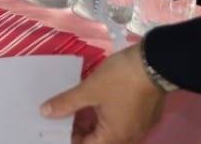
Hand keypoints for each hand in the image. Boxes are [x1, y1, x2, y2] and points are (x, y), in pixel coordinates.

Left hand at [40, 44, 166, 142]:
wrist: (154, 64)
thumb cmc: (120, 80)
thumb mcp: (89, 90)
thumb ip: (66, 103)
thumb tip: (45, 113)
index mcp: (116, 136)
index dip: (69, 139)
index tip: (54, 129)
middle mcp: (129, 137)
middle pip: (99, 141)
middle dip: (78, 132)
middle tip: (58, 117)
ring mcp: (139, 127)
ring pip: (109, 132)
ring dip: (90, 125)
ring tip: (70, 111)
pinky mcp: (143, 116)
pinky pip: (119, 123)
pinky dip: (103, 118)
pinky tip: (91, 104)